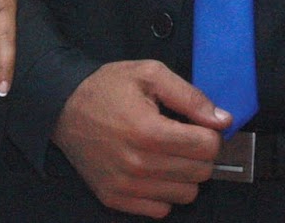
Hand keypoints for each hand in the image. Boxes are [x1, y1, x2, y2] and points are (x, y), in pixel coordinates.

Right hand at [53, 60, 228, 218]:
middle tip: (182, 137)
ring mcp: (125, 185)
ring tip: (166, 153)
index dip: (209, 132)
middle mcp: (137, 164)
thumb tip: (222, 120)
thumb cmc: (105, 88)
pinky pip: (161, 210)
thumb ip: (190, 96)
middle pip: (201, 173)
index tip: (197, 125)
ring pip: (186, 194)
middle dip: (199, 153)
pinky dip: (163, 191)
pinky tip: (152, 170)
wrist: (62, 107)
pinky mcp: (115, 198)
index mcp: (148, 130)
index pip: (208, 147)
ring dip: (184, 174)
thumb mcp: (149, 74)